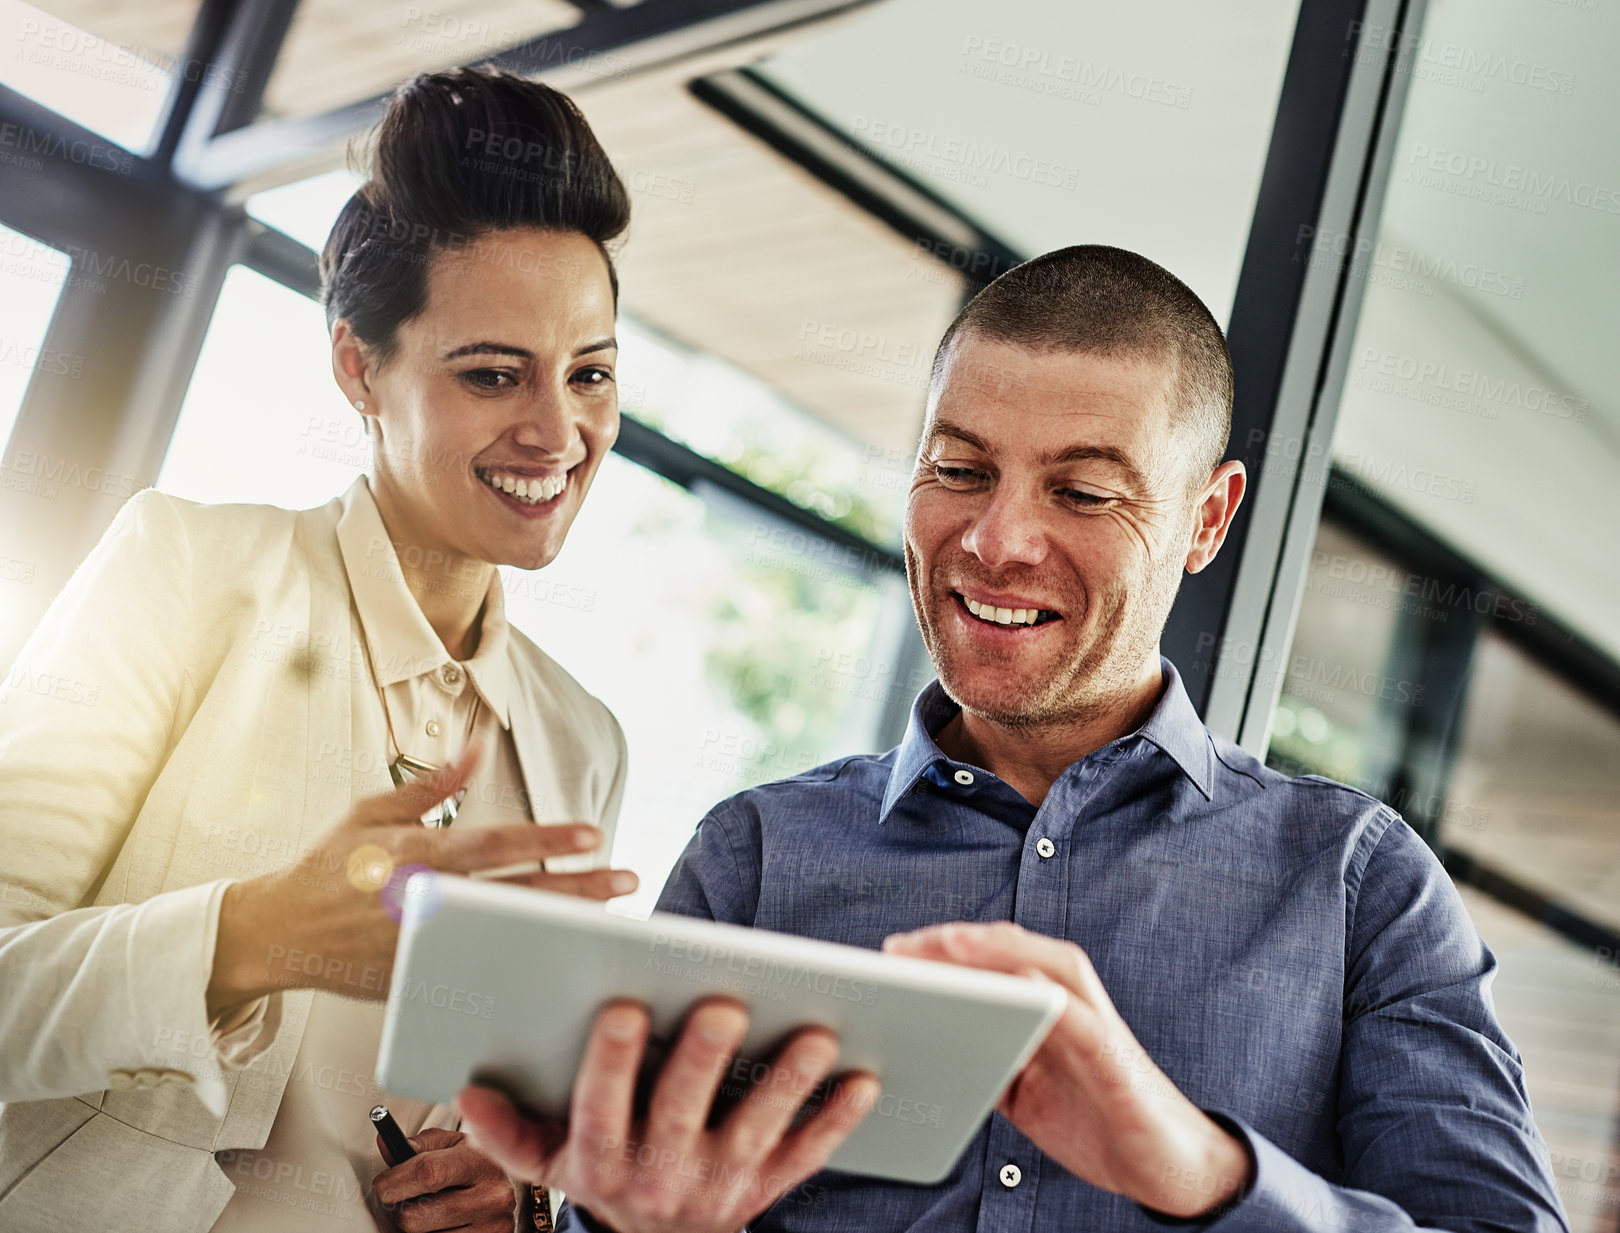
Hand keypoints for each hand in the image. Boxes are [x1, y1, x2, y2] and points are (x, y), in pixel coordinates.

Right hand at [207, 743, 638, 1013]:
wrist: (279, 931)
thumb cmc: (328, 867)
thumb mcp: (373, 811)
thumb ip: (431, 785)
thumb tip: (475, 748)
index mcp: (419, 857)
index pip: (496, 844)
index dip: (547, 840)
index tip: (591, 835)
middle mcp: (428, 903)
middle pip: (517, 896)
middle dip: (577, 890)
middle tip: (625, 881)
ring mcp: (427, 947)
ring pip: (508, 939)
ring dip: (559, 929)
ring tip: (606, 922)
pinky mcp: (420, 981)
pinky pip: (477, 977)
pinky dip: (516, 971)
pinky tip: (554, 966)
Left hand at [373, 1126, 518, 1231]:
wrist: (511, 1181)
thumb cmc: (474, 1163)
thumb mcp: (451, 1143)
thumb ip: (418, 1144)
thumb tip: (386, 1145)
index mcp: (481, 1160)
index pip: (428, 1173)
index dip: (395, 1181)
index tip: (383, 1185)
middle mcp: (492, 1195)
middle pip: (417, 1216)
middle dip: (403, 1209)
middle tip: (411, 1199)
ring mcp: (492, 1226)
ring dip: (419, 1227)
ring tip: (435, 1210)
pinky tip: (444, 1224)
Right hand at [453, 999, 881, 1232]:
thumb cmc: (605, 1175)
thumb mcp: (549, 1161)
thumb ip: (510, 1131)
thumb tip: (467, 1095)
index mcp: (602, 1157)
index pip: (601, 1106)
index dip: (610, 1061)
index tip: (620, 1008)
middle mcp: (660, 1175)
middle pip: (681, 1112)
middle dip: (702, 1059)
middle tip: (726, 1004)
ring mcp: (720, 1184)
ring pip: (755, 1131)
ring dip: (787, 1083)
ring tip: (816, 1034)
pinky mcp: (767, 1189)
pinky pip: (807, 1155)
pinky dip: (837, 1119)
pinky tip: (864, 1079)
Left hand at [883, 922, 1251, 1217]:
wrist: (1160, 1162)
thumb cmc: (1091, 1116)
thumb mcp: (1020, 1086)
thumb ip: (986, 1054)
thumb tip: (923, 1041)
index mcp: (1043, 1005)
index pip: (988, 960)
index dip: (940, 950)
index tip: (891, 952)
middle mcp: (1069, 1000)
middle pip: (1009, 952)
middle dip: (953, 944)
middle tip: (899, 948)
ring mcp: (1093, 1022)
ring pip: (1044, 967)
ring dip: (997, 951)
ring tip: (949, 943)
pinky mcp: (1113, 1054)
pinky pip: (1079, 1017)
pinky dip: (1049, 995)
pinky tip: (1018, 981)